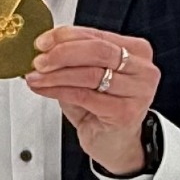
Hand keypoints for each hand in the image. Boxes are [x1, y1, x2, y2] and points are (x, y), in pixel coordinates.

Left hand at [25, 26, 158, 174]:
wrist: (115, 145)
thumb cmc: (102, 109)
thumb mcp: (87, 76)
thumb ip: (73, 58)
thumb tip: (43, 49)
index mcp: (136, 51)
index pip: (97, 35)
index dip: (65, 36)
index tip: (42, 42)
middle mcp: (142, 69)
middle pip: (97, 50)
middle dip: (62, 53)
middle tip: (39, 61)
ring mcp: (138, 92)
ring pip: (89, 74)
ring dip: (56, 75)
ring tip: (36, 77)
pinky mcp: (125, 113)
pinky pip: (84, 95)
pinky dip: (59, 91)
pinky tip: (44, 89)